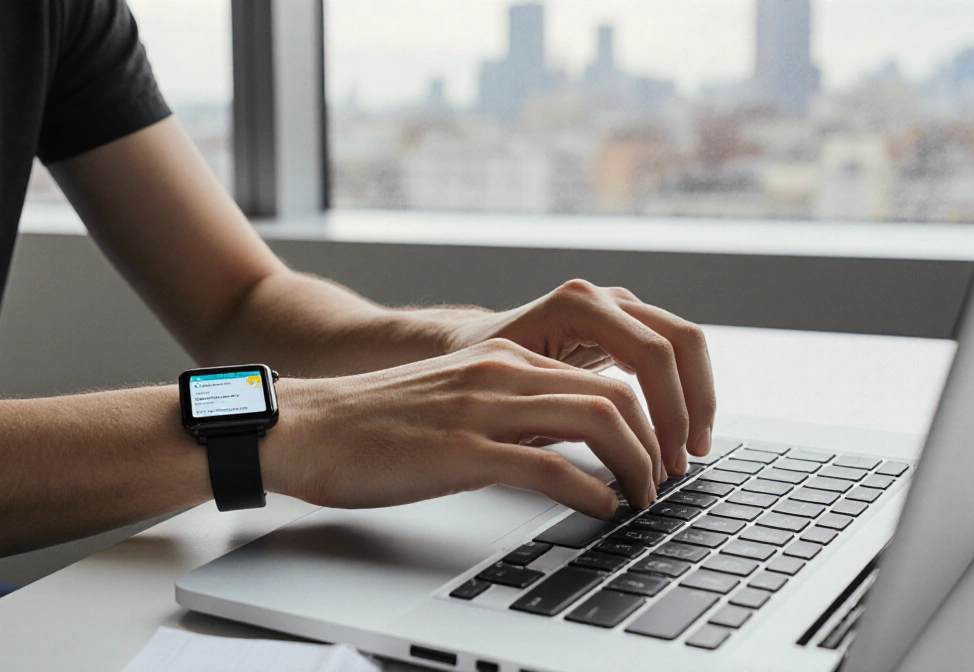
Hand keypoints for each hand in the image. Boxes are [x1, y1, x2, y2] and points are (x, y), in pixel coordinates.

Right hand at [263, 339, 661, 517]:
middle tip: (666, 481)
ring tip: (644, 498)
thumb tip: (565, 445)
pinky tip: (602, 509)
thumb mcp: (457, 399)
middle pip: (615, 395)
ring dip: (636, 466)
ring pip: (598, 421)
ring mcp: (483, 409)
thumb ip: (510, 409)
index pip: (602, 377)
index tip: (657, 456)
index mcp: (502, 360)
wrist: (307, 427)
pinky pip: (551, 467)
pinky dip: (591, 491)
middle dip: (657, 442)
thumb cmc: (376, 423)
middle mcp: (501, 373)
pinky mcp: (462, 451)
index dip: (646, 419)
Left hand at [445, 279, 715, 479]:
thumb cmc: (479, 376)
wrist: (465, 350)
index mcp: (578, 306)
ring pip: (685, 345)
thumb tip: (595, 472)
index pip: (652, 354)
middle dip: (692, 406)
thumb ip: (558, 420)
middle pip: (681, 343)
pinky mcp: (625, 327)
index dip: (670, 411)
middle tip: (686, 460)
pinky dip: (681, 394)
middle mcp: (605, 299)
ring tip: (686, 454)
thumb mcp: (513, 398)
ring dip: (694, 401)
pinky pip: (672, 355)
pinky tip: (675, 436)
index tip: (667, 459)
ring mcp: (619, 308)